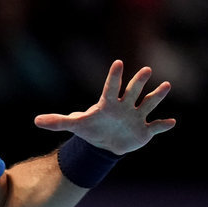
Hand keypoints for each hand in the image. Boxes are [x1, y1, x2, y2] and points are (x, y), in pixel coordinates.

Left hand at [34, 60, 175, 154]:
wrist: (104, 144)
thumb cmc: (90, 129)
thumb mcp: (74, 125)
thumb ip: (57, 122)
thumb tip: (36, 121)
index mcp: (108, 103)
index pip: (111, 87)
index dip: (114, 76)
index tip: (118, 63)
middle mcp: (124, 106)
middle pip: (132, 91)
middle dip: (138, 82)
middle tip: (146, 70)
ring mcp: (136, 116)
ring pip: (148, 103)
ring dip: (157, 96)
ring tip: (166, 85)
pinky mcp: (144, 130)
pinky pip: (156, 126)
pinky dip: (163, 125)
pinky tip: (171, 122)